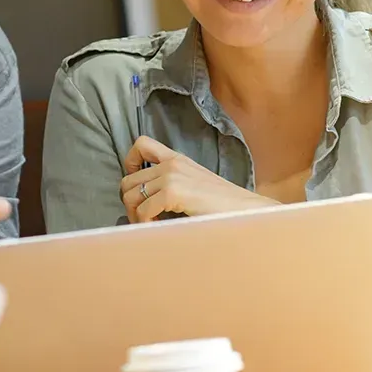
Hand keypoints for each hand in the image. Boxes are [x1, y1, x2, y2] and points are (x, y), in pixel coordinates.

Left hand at [120, 137, 275, 221]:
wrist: (245, 209)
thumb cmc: (222, 204)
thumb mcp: (194, 185)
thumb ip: (172, 184)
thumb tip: (147, 201)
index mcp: (176, 159)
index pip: (141, 144)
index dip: (129, 164)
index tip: (136, 186)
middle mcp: (170, 164)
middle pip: (127, 180)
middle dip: (130, 203)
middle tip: (143, 218)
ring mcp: (171, 176)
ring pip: (130, 196)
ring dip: (136, 215)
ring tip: (151, 225)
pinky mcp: (173, 192)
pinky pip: (143, 210)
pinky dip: (146, 223)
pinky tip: (160, 227)